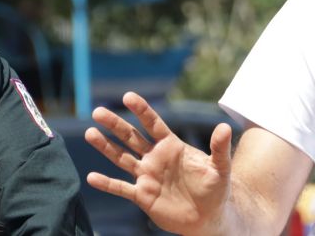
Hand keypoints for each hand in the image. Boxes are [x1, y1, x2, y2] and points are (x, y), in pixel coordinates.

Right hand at [85, 92, 232, 235]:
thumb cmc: (216, 189)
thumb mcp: (220, 167)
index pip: (153, 124)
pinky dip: (107, 183)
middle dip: (115, 124)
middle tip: (97, 111)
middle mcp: (156, 158)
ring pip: (122, 158)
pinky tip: (92, 177)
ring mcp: (147, 176)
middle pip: (132, 137)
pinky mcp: (143, 196)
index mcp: (172, 146)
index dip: (141, 110)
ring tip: (90, 133)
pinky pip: (121, 188)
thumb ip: (219, 148)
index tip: (128, 96)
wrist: (208, 216)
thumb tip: (225, 127)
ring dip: (106, 147)